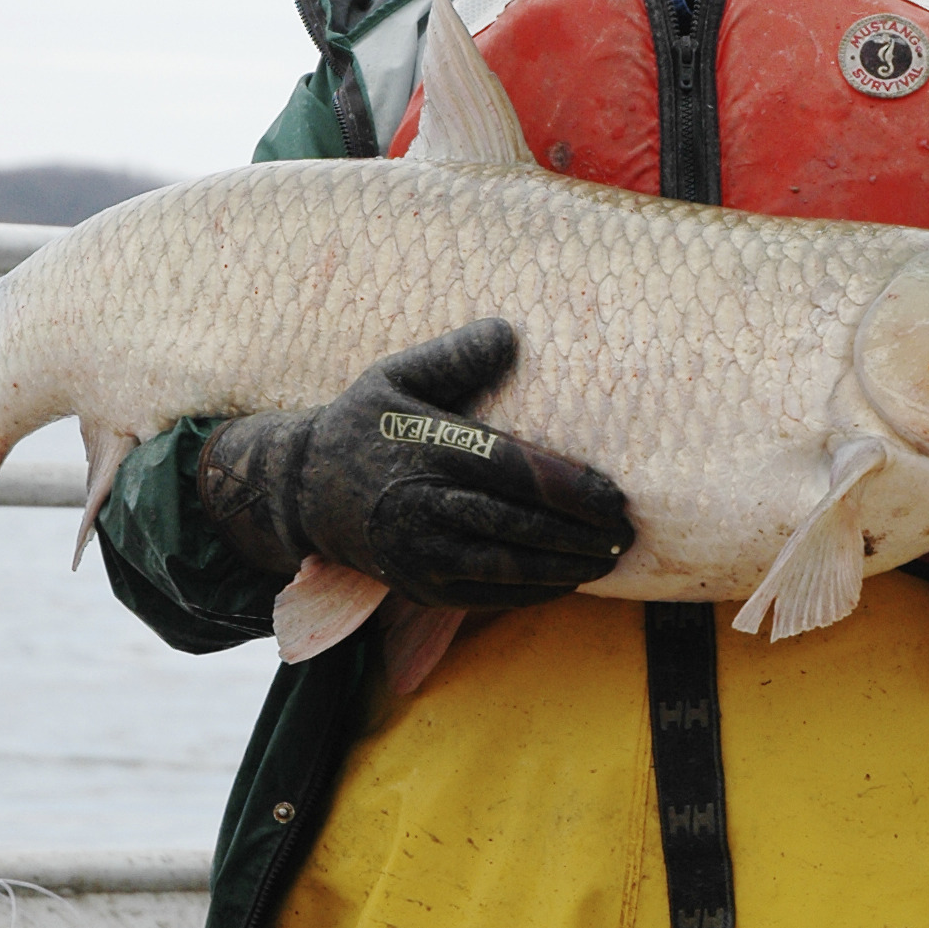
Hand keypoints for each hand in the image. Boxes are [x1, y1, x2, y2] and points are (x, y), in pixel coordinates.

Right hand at [198, 318, 634, 607]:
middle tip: (626, 530)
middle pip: (517, 523)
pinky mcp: (418, 587)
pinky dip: (533, 590)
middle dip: (579, 532)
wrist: (302, 490)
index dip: (568, 487)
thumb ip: (454, 356)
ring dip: (565, 566)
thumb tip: (509, 332)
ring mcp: (419, 552)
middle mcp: (422, 504)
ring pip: (506, 566)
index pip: (512, 470)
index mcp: (426, 447)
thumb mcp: (395, 376)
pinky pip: (486, 595)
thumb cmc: (362, 423)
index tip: (613, 494)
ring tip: (609, 557)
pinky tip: (567, 580)